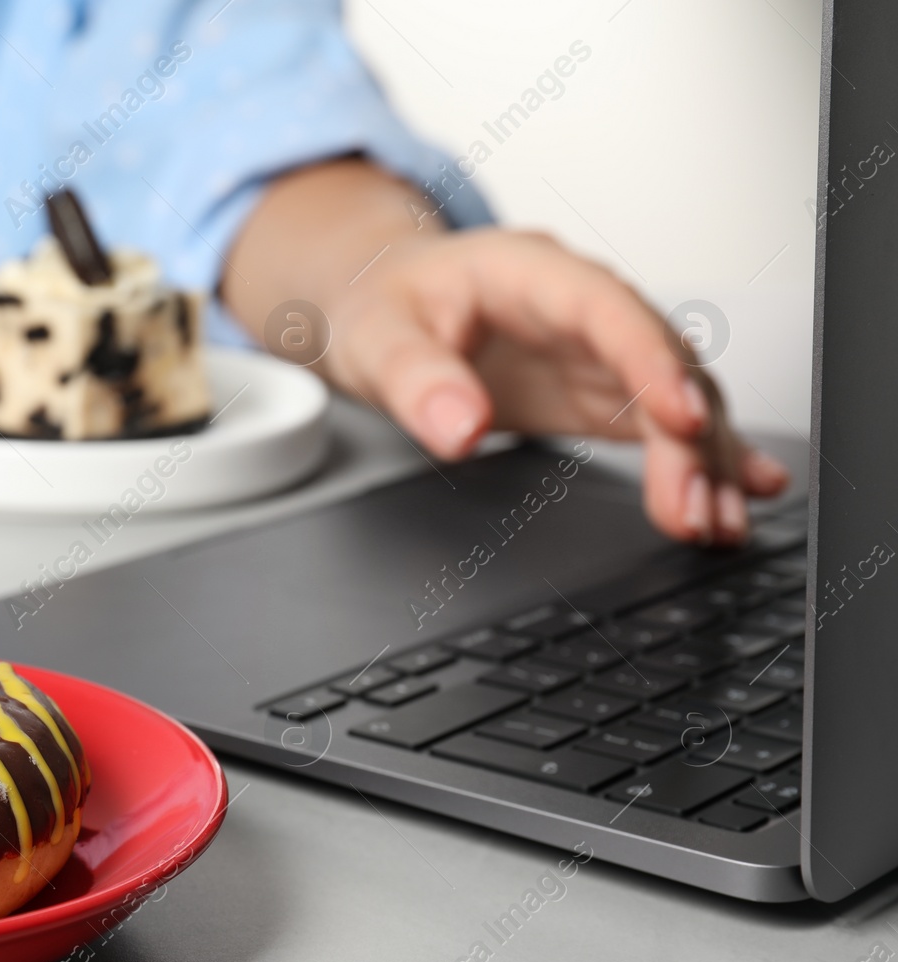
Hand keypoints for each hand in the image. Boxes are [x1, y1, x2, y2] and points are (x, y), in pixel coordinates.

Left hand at [329, 229, 785, 544]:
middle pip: (658, 365)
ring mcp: (599, 352)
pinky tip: (748, 491)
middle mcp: (583, 309)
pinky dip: (704, 459)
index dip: (650, 360)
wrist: (383, 303)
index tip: (680, 417)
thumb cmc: (385, 306)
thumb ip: (416, 380)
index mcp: (532, 273)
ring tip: (718, 525)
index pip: (607, 309)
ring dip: (703, 462)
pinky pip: (664, 424)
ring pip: (675, 400)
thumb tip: (460, 428)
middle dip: (686, 439)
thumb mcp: (376, 340)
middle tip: (693, 512)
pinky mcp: (600, 394)